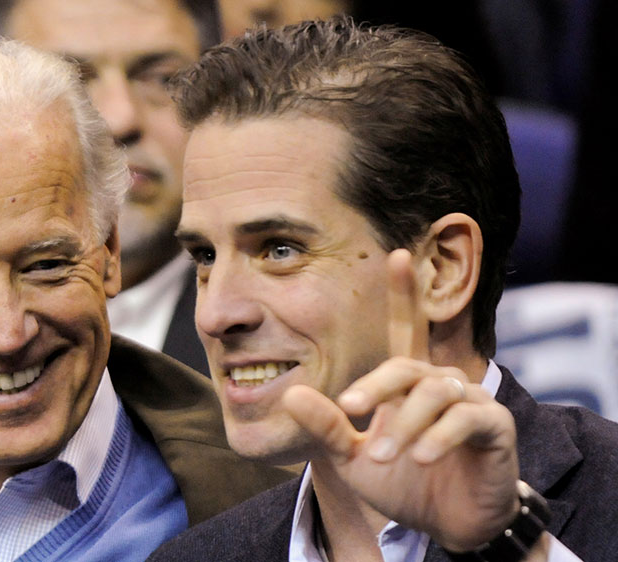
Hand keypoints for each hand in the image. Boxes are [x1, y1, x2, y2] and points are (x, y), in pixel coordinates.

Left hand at [282, 249, 519, 550]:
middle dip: (375, 386)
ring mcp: (472, 401)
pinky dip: (439, 437)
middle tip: (349, 410)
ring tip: (380, 455)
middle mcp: (442, 381)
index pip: (407, 330)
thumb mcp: (352, 456)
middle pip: (406, 365)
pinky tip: (422, 459)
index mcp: (409, 382)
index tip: (398, 253)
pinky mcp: (495, 426)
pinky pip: (467, 419)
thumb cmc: (401, 483)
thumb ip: (326, 425)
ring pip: (433, 393)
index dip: (404, 293)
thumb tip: (292, 394)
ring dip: (403, 424)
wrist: (446, 526)